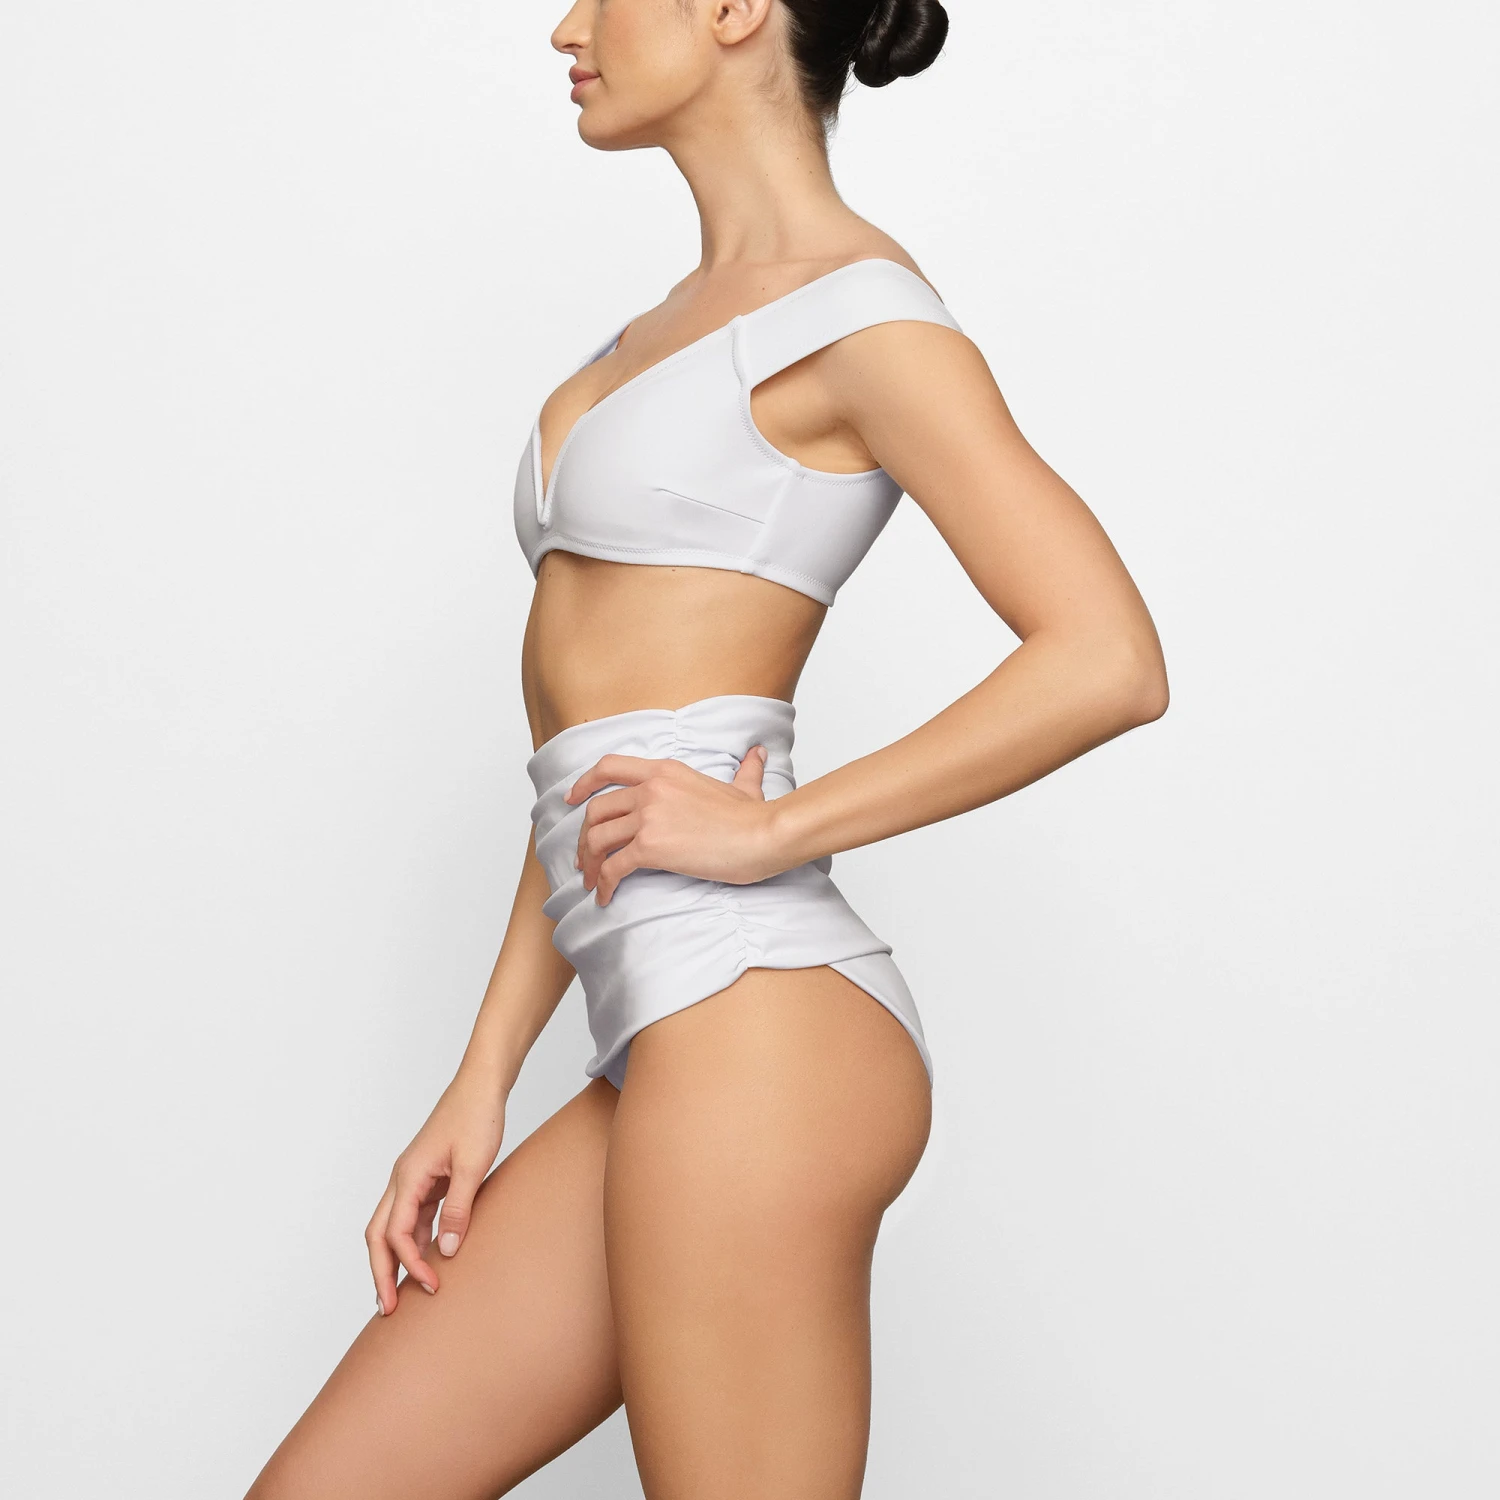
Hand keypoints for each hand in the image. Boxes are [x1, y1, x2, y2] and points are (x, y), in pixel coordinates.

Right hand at [364, 1065, 505, 1313]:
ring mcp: (412, 1178)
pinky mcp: (426, 1177)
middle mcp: (402, 1178)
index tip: (432, 1287)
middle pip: (378, 1234)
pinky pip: (412, 1216)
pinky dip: (414, 1240)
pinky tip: (425, 1259)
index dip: (410, 1265)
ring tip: (403, 1293)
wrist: (482, 1086)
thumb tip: (446, 1252)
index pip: (396, 1233)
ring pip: (392, 1227)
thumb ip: (458, 1208)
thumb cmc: (477, 1117)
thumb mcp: (473, 1165)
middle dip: (380, 1272)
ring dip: (395, 1259)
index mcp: (408, 1175)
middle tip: (388, 1309)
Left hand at [567, 745, 781, 905]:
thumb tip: (758, 754)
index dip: (584, 783)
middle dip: (585, 836)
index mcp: (665, 771)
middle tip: (586, 857)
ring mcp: (649, 817)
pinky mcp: (651, 847)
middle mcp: (651, 788)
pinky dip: (604, 884)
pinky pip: (613, 867)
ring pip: (598, 838)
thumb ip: (746, 770)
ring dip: (590, 862)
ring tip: (593, 881)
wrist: (763, 836)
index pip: (609, 767)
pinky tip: (606, 897)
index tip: (571, 799)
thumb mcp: (744, 787)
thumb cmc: (755, 818)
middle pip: (597, 809)